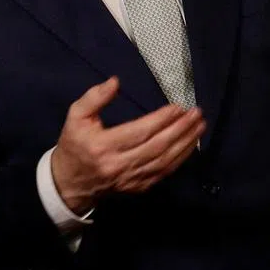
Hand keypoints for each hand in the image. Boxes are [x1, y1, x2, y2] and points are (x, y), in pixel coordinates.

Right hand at [51, 77, 204, 215]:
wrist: (70, 184)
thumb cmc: (74, 145)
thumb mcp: (75, 117)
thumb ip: (94, 98)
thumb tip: (115, 82)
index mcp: (102, 146)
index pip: (139, 132)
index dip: (161, 120)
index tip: (178, 107)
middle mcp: (119, 165)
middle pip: (157, 147)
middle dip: (180, 130)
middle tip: (196, 114)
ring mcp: (131, 179)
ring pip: (165, 161)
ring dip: (186, 144)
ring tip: (199, 126)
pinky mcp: (139, 187)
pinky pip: (164, 173)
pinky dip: (180, 159)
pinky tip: (190, 145)